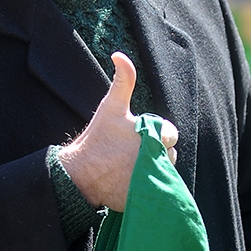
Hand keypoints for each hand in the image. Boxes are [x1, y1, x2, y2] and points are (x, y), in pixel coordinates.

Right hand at [58, 52, 177, 210]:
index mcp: (151, 133)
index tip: (140, 136)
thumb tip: (119, 55)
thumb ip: (123, 80)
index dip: (157, 134)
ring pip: (165, 170)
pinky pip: (157, 189)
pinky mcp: (144, 195)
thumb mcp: (111, 106)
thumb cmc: (98, 137)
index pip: (170, 133)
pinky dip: (147, 186)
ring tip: (133, 166)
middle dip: (156, 151)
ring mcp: (149, 178)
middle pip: (170, 153)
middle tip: (134, 152)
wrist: (80, 172)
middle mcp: (153, 156)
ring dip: (154, 167)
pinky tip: (131, 180)